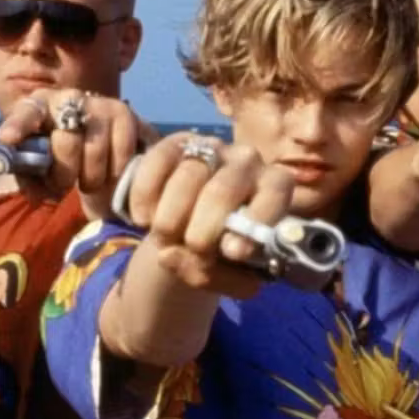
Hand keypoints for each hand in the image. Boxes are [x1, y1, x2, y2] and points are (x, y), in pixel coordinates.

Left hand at [0, 88, 153, 193]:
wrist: (101, 147)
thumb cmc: (62, 158)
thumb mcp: (41, 167)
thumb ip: (31, 178)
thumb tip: (34, 193)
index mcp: (38, 105)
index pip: (27, 113)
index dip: (17, 126)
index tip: (7, 139)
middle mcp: (68, 97)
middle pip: (66, 144)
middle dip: (64, 175)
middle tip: (63, 186)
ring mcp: (98, 103)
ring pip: (94, 153)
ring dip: (90, 179)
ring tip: (87, 182)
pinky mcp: (124, 114)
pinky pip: (119, 155)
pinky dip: (113, 174)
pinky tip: (108, 174)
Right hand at [119, 133, 294, 298]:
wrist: (188, 234)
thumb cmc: (218, 254)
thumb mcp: (226, 275)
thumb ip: (208, 274)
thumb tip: (169, 256)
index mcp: (274, 187)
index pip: (275, 193)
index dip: (256, 221)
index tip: (233, 252)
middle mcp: (247, 160)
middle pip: (223, 191)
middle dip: (202, 232)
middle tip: (192, 252)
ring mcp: (210, 148)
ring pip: (186, 178)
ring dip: (169, 220)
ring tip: (166, 241)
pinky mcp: (174, 144)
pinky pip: (155, 163)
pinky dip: (144, 198)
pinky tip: (144, 220)